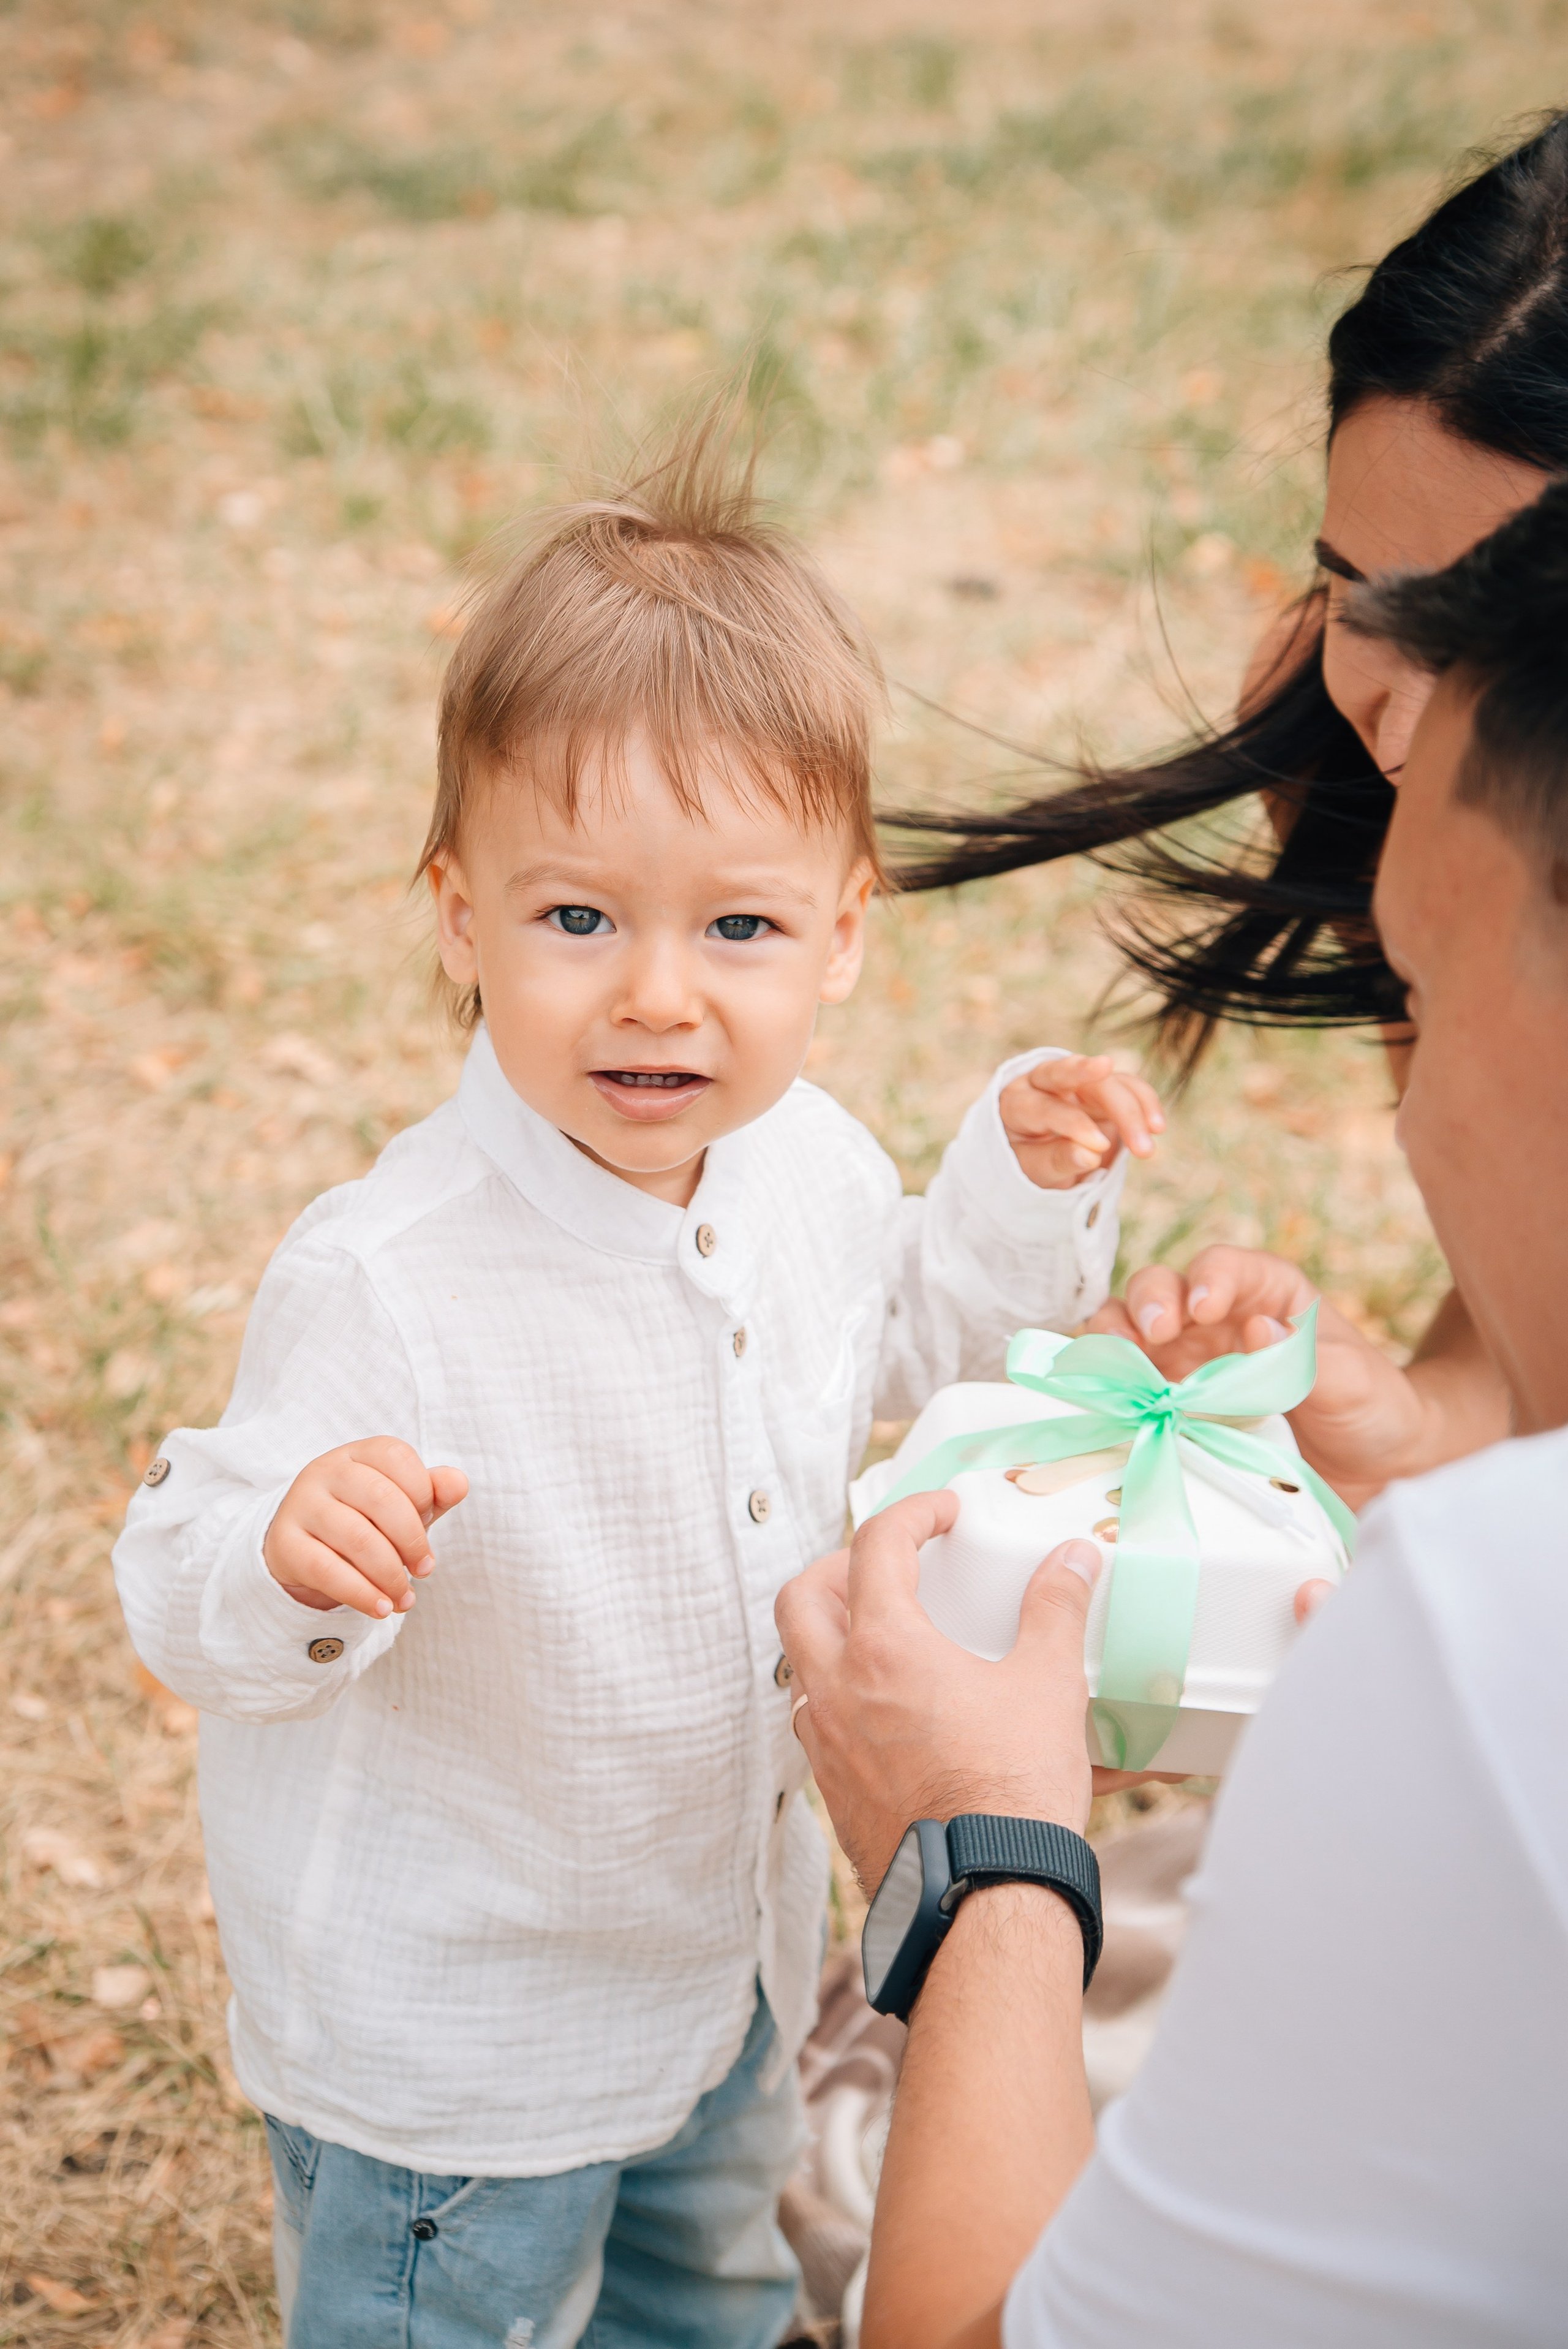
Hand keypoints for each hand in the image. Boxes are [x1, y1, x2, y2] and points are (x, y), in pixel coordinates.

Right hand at [263, 1437, 468, 1620]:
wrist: (304, 1549)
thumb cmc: (365, 1520)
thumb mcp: (402, 1503)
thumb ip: (433, 1492)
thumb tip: (459, 1484)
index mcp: (358, 1453)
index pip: (397, 1458)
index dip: (424, 1495)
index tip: (429, 1525)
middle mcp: (326, 1471)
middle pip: (382, 1499)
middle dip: (413, 1541)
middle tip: (424, 1570)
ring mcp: (301, 1505)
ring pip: (358, 1539)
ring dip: (390, 1576)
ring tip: (405, 1599)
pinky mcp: (285, 1543)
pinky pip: (328, 1571)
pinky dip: (362, 1594)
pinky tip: (381, 1609)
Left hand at [775, 1492, 1101, 1893]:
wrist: (985, 1895)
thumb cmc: (1014, 1789)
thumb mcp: (1048, 1684)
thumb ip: (1055, 1611)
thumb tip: (1073, 1559)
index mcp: (884, 1648)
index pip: (875, 1546)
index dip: (911, 1513)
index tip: (943, 1512)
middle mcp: (839, 1690)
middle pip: (801, 1599)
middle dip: (836, 1567)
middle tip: (886, 1565)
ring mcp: (829, 1745)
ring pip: (802, 1668)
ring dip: (832, 1638)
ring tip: (886, 1636)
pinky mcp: (836, 1793)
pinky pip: (819, 1725)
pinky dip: (843, 1698)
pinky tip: (891, 1710)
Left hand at [999, 1053, 1162, 1189]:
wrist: (1037, 1156)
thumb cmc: (1028, 1163)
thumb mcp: (1034, 1170)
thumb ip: (1057, 1160)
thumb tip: (1090, 1155)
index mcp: (1015, 1103)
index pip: (1043, 1107)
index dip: (1072, 1125)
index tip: (1098, 1147)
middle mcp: (1042, 1082)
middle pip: (1070, 1076)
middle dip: (1107, 1095)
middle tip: (1135, 1121)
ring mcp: (1074, 1081)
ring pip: (1105, 1081)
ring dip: (1133, 1109)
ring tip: (1151, 1141)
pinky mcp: (1101, 1086)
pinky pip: (1127, 1085)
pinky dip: (1144, 1102)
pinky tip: (1157, 1126)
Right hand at [1088, 1244, 1431, 1509]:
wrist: (1372, 1466)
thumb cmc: (1370, 1406)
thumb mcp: (1353, 1381)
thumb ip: (1307, 1357)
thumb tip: (1258, 1331)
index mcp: (1265, 1293)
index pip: (1223, 1267)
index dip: (1207, 1279)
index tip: (1205, 1309)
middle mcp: (1216, 1319)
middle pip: (1161, 1288)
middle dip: (1149, 1303)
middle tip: (1153, 1335)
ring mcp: (1188, 1361)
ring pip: (1130, 1331)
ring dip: (1114, 1340)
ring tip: (1115, 1365)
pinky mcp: (1172, 1404)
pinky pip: (1130, 1389)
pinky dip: (1113, 1391)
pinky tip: (1112, 1404)